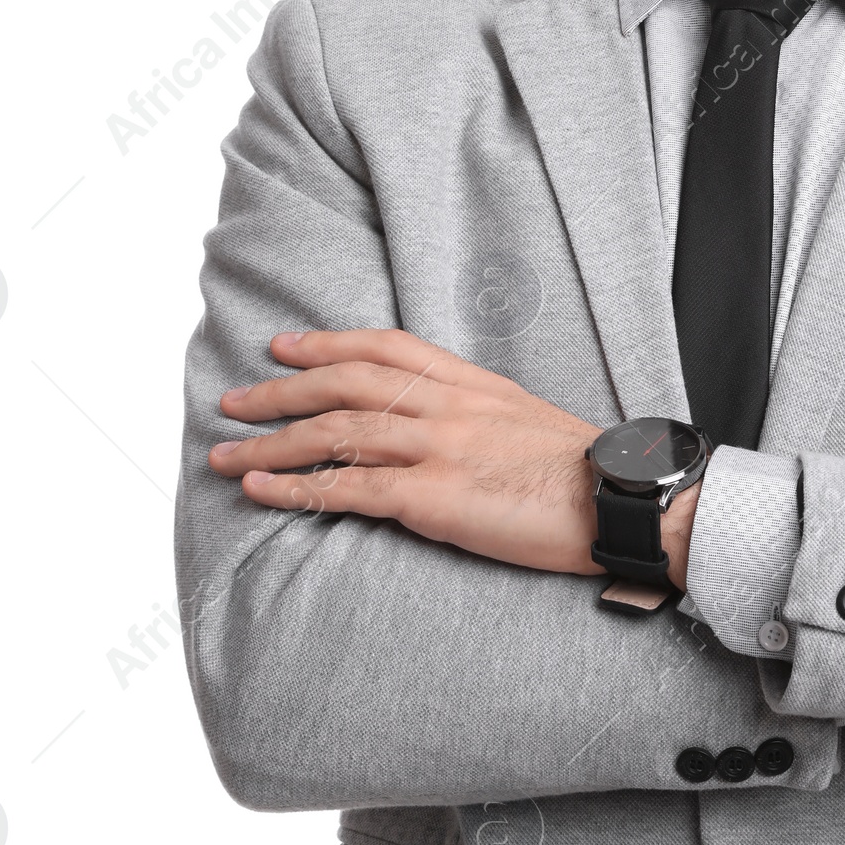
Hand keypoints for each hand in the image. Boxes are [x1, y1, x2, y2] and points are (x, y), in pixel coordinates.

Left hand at [207, 329, 700, 588]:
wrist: (620, 500)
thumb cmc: (581, 470)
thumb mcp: (525, 418)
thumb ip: (475, 411)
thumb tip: (434, 421)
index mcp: (471, 382)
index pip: (385, 347)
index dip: (326, 344)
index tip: (283, 348)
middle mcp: (447, 405)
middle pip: (345, 383)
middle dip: (280, 392)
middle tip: (233, 401)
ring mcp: (438, 448)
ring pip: (335, 432)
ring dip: (270, 443)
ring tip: (224, 455)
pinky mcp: (434, 498)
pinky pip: (349, 489)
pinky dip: (297, 488)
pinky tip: (262, 489)